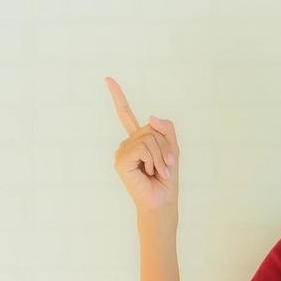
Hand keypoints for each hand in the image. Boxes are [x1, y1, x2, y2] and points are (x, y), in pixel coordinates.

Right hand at [105, 76, 178, 214]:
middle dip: (164, 145)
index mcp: (137, 140)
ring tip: (157, 170)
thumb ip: (165, 128)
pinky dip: (152, 159)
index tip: (107, 79)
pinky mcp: (120, 160)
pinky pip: (143, 146)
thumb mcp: (172, 148)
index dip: (117, 96)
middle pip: (151, 127)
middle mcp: (126, 144)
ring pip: (148, 137)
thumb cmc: (166, 177)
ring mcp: (121, 151)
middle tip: (164, 166)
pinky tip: (148, 171)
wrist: (162, 200)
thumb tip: (150, 116)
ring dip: (160, 154)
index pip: (126, 114)